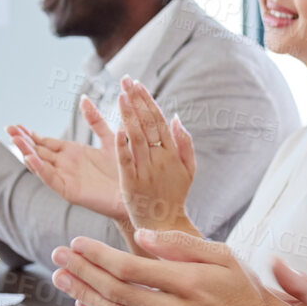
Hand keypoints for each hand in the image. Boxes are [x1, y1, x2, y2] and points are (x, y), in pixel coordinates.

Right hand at [8, 99, 124, 218]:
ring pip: (41, 164)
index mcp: (71, 152)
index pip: (45, 142)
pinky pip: (51, 179)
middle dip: (23, 140)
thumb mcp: (109, 138)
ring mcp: (66, 177)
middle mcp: (65, 164)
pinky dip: (40, 169)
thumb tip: (84, 97)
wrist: (137, 191)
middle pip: (38, 151)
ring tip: (14, 140)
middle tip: (9, 128)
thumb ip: (95, 120)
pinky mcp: (70, 191)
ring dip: (27, 152)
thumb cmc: (124, 168)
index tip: (17, 125)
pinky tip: (31, 158)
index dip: (30, 134)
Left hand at [50, 228, 300, 305]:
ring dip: (83, 295)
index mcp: (190, 283)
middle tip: (58, 256)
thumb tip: (142, 236)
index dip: (96, 254)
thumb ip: (182, 244)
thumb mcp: (224, 256)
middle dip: (81, 271)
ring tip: (63, 278)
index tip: (77, 243)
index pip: (129, 267)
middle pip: (114, 290)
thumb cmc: (246, 294)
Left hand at [114, 78, 196, 234]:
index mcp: (173, 154)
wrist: (165, 225)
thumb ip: (185, 143)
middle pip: (147, 125)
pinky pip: (126, 162)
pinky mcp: (131, 183)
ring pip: (136, 138)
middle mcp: (160, 159)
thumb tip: (175, 117)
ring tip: (121, 96)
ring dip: (129, 116)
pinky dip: (122, 146)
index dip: (147, 101)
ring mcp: (145, 171)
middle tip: (126, 81)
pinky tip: (117, 129)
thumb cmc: (175, 196)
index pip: (159, 121)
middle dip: (136, 101)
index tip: (137, 84)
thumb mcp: (189, 170)